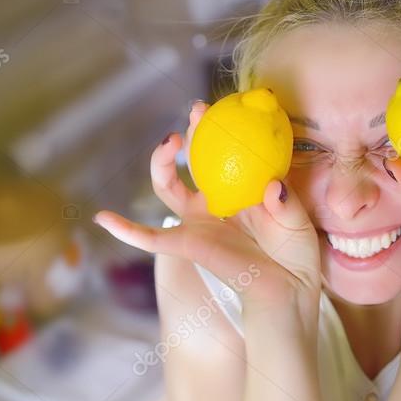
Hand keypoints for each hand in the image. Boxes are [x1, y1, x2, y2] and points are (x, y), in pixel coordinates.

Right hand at [93, 102, 321, 330]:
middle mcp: (217, 204)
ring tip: (169, 142)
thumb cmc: (296, 259)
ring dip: (161, 162)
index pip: (226, 154)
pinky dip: (126, 229)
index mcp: (242, 192)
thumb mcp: (298, 225)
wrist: (288, 294)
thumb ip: (286, 204)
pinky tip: (102, 218)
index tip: (224, 106)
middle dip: (192, 134)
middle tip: (198, 111)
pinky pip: (152, 238)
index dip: (220, 130)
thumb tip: (272, 186)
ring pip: (169, 187)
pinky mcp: (188, 245)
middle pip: (194, 162)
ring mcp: (199, 223)